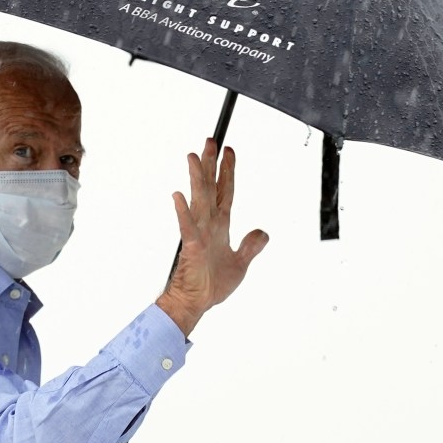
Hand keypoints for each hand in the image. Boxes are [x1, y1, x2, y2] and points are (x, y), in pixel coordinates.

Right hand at [157, 139, 268, 335]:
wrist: (197, 303)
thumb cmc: (212, 285)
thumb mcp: (241, 264)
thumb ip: (251, 246)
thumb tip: (263, 231)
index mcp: (219, 226)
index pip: (224, 192)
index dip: (227, 171)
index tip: (228, 151)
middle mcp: (208, 225)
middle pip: (210, 188)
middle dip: (211, 163)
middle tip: (211, 140)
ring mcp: (198, 234)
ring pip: (198, 200)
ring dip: (196, 178)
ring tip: (194, 157)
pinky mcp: (192, 247)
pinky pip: (187, 226)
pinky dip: (183, 212)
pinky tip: (178, 196)